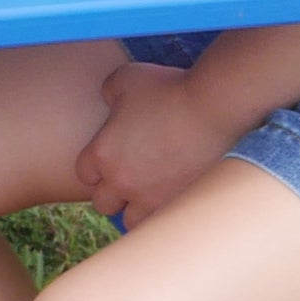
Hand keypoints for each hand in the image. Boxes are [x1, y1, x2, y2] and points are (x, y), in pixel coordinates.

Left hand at [76, 57, 233, 225]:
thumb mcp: (127, 77)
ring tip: (151, 194)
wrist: (214, 107)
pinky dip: (163, 215)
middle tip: (131, 178)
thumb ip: (109, 91)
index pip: (85, 174)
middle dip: (113, 192)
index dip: (96, 167)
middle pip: (104, 203)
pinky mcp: (179, 205)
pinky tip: (174, 199)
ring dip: (137, 210)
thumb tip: (109, 101)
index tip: (112, 158)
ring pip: (132, 221)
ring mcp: (152, 198)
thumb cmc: (169, 88)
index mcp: (103, 154)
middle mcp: (122, 182)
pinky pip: (164, 223)